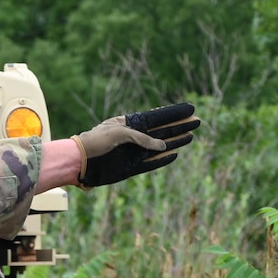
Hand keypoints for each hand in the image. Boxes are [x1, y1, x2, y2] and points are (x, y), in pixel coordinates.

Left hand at [73, 102, 198, 188]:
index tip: (189, 110)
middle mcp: (135, 138)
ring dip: (175, 142)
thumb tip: (163, 145)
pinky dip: (163, 159)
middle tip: (197, 122)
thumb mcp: (120, 134)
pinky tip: (174, 154)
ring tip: (191, 136)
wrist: (80, 162)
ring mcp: (134, 153)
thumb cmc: (96, 141)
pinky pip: (151, 163)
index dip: (174, 114)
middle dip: (179, 126)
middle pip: (163, 131)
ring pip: (160, 147)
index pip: (157, 117)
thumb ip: (142, 138)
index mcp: (130, 124)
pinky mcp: (131, 167)